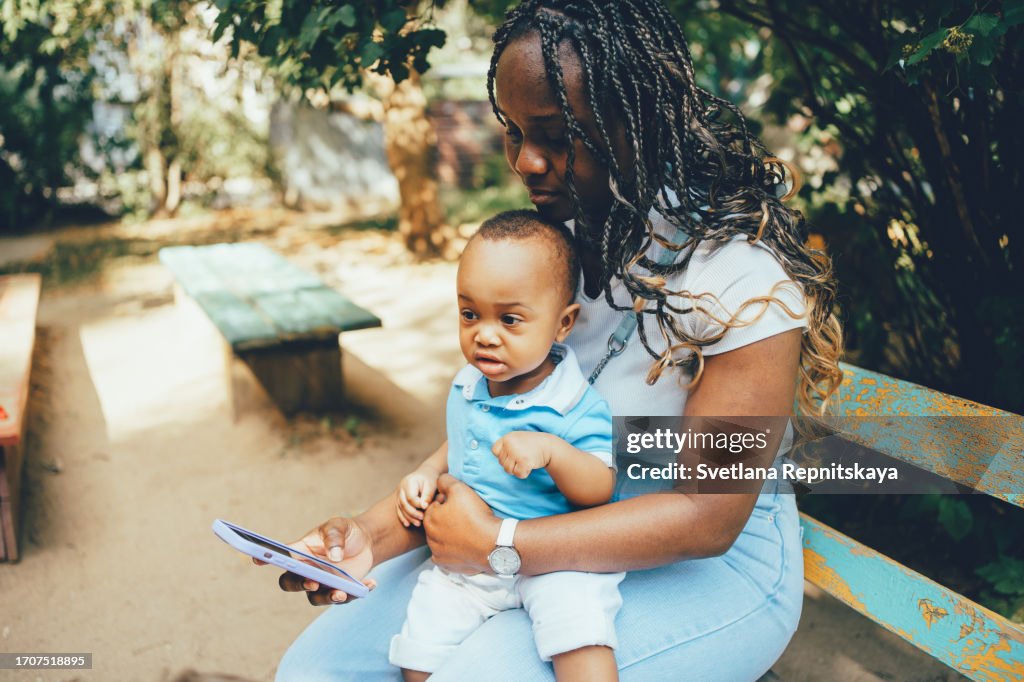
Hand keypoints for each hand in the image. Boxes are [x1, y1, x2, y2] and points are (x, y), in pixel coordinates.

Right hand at [254, 517, 376, 605]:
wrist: (366, 542)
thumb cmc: (345, 532)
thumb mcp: (339, 526)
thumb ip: (334, 537)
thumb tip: (334, 557)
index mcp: (300, 552)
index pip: (279, 556)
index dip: (265, 559)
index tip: (257, 559)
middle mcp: (306, 570)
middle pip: (292, 583)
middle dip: (300, 585)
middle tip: (313, 582)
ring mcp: (322, 583)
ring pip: (315, 598)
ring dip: (327, 597)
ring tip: (342, 592)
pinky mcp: (339, 591)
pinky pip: (343, 598)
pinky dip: (356, 594)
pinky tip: (370, 584)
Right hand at [397, 470, 438, 526]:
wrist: (426, 474)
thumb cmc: (430, 480)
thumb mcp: (431, 485)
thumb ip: (427, 495)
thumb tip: (424, 507)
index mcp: (408, 482)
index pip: (411, 497)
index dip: (418, 505)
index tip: (426, 509)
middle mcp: (401, 488)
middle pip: (404, 504)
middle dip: (413, 513)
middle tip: (422, 519)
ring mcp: (398, 494)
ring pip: (401, 508)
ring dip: (409, 517)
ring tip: (418, 524)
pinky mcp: (399, 500)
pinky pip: (399, 510)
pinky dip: (403, 518)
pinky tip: (408, 524)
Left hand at [423, 474, 499, 574]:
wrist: (492, 544)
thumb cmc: (475, 515)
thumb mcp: (460, 489)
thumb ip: (445, 481)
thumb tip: (439, 481)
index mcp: (430, 519)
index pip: (434, 506)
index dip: (447, 503)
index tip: (460, 505)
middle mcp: (429, 538)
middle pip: (436, 524)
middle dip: (447, 519)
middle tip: (465, 517)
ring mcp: (437, 553)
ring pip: (441, 539)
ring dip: (449, 535)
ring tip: (467, 531)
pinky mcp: (446, 565)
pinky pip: (446, 555)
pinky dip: (453, 550)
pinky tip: (465, 545)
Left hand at [492, 431, 553, 478]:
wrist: (550, 446)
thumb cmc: (533, 444)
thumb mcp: (517, 439)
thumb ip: (507, 445)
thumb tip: (497, 457)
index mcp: (507, 437)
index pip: (495, 451)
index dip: (503, 456)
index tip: (512, 455)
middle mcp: (510, 444)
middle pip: (501, 462)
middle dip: (511, 464)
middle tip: (522, 458)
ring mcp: (516, 452)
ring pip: (508, 470)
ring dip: (517, 469)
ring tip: (526, 461)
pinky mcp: (524, 461)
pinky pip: (518, 474)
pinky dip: (524, 473)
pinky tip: (530, 465)